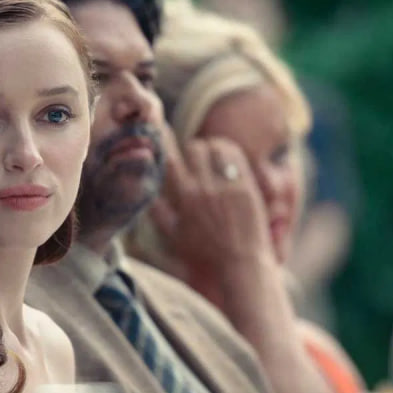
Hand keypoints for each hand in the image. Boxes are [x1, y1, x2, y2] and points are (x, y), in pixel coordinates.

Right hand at [149, 137, 273, 277]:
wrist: (241, 265)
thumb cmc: (205, 255)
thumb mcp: (173, 236)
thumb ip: (158, 212)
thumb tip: (146, 191)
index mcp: (184, 199)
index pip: (169, 159)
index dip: (162, 138)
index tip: (157, 127)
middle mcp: (204, 188)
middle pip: (194, 147)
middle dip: (192, 149)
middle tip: (195, 159)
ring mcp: (227, 185)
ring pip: (215, 146)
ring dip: (211, 148)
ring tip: (212, 159)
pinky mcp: (246, 185)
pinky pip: (235, 154)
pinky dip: (228, 151)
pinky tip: (226, 161)